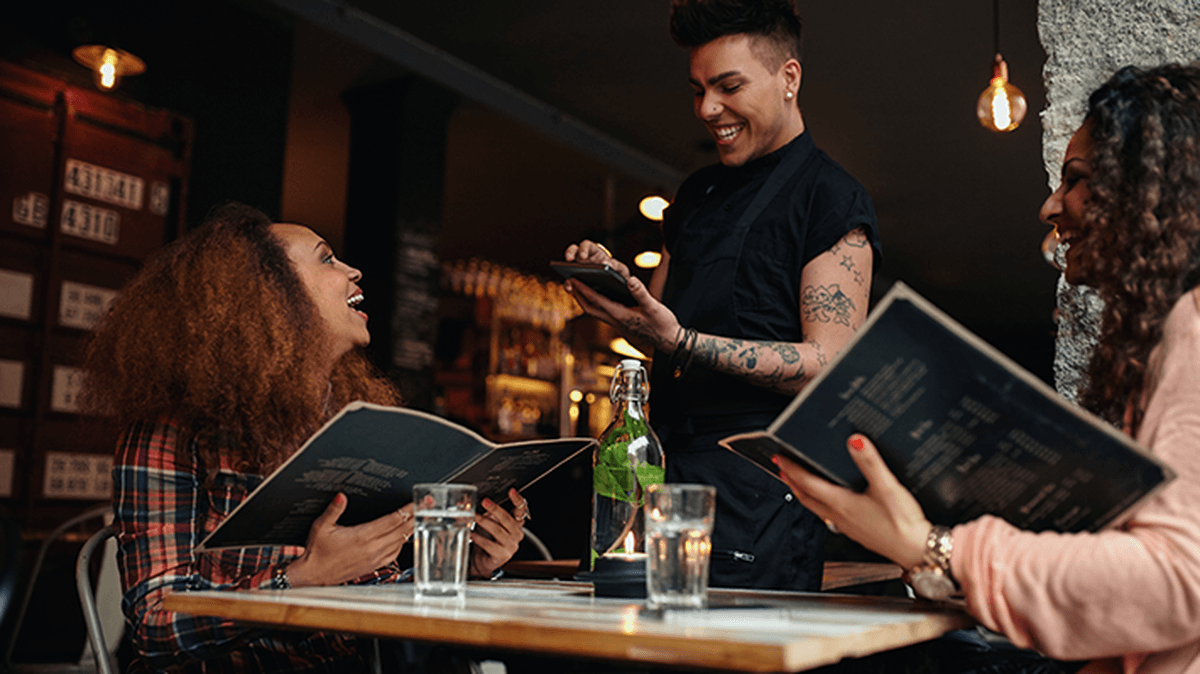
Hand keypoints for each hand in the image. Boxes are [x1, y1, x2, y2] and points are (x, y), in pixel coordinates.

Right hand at [286, 494, 413, 586]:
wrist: (314, 575)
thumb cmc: (317, 551)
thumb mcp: (321, 527)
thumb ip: (333, 510)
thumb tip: (341, 496)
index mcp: (362, 536)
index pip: (392, 521)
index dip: (408, 510)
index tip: (418, 501)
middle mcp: (372, 548)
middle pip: (402, 530)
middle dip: (416, 515)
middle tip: (428, 504)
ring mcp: (374, 558)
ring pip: (401, 542)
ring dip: (411, 529)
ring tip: (420, 517)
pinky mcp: (373, 565)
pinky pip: (395, 553)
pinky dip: (403, 543)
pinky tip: (405, 537)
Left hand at [469, 489, 528, 577]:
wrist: (482, 560)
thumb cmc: (487, 539)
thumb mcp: (487, 522)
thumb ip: (484, 512)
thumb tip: (469, 503)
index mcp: (516, 524)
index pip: (521, 509)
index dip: (517, 500)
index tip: (511, 491)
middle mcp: (516, 534)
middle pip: (508, 519)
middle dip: (495, 509)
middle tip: (484, 502)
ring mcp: (511, 546)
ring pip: (498, 531)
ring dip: (483, 522)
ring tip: (473, 516)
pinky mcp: (502, 555)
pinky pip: (489, 544)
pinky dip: (479, 538)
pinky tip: (471, 533)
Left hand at [562, 240, 680, 353]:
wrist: (668, 341)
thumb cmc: (662, 325)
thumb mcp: (653, 307)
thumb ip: (641, 293)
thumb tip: (630, 280)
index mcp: (620, 315)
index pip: (596, 300)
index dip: (583, 289)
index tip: (572, 279)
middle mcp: (615, 320)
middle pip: (589, 308)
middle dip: (577, 295)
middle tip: (568, 282)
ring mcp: (617, 323)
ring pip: (594, 311)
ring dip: (584, 299)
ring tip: (577, 287)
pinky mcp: (620, 323)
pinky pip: (602, 312)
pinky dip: (595, 302)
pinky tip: (597, 294)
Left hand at [773, 434, 930, 568]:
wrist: (917, 551)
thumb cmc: (903, 524)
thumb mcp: (887, 487)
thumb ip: (870, 462)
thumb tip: (855, 440)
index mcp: (842, 504)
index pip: (808, 483)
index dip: (792, 469)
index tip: (779, 458)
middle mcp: (840, 516)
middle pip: (805, 497)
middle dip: (791, 481)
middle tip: (781, 468)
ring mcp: (846, 526)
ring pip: (815, 507)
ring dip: (803, 493)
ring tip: (797, 482)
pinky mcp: (856, 531)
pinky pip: (828, 515)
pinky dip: (819, 504)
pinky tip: (828, 502)